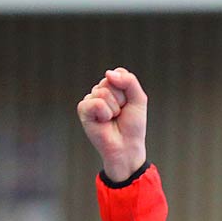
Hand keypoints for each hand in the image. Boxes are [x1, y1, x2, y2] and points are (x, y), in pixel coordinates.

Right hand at [76, 67, 148, 182]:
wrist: (126, 147)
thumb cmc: (132, 125)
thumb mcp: (138, 99)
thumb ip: (129, 81)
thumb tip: (108, 73)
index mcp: (113, 87)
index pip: (119, 73)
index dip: (128, 91)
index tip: (128, 105)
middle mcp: (100, 91)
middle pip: (110, 81)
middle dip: (121, 99)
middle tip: (120, 114)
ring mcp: (90, 99)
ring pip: (103, 92)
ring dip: (114, 108)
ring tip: (112, 119)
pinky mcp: (83, 109)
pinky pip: (95, 102)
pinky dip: (104, 113)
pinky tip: (103, 122)